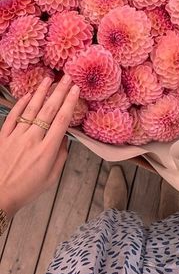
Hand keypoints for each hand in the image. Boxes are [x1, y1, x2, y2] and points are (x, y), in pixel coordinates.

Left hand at [0, 75, 79, 217]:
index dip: (70, 102)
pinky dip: (20, 104)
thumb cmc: (27, 189)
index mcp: (47, 150)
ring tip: (48, 80)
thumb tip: (64, 137)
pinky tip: (28, 95)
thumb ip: (60, 156)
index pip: (62, 120)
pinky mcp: (4, 137)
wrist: (0, 196)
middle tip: (66, 77)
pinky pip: (13, 116)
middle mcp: (33, 139)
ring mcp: (17, 136)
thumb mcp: (51, 178)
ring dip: (40, 93)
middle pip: (49, 110)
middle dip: (59, 92)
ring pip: (31, 109)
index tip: (75, 89)